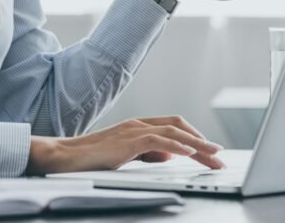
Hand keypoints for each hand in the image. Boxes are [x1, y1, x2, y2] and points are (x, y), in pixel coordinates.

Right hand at [25, 116, 224, 174]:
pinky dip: (176, 146)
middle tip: (219, 156)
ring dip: (196, 145)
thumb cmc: (91, 159)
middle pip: (179, 127)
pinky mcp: (126, 141)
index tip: (211, 151)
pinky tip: (189, 154)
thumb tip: (168, 155)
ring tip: (213, 156)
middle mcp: (138, 124)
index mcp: (138, 126)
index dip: (195, 137)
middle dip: (202, 142)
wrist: (65, 157)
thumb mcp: (125, 155)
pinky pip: (157, 140)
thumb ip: (146, 153)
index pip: (174, 127)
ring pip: (173, 132)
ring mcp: (132, 130)